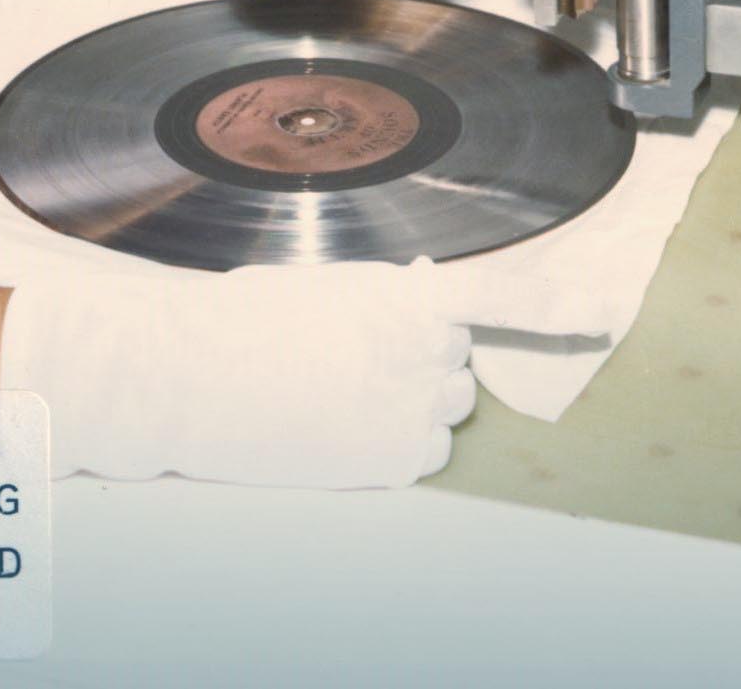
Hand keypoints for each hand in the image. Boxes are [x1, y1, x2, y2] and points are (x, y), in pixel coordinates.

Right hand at [1, 257, 617, 488]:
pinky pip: (430, 451)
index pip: (487, 297)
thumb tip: (426, 278)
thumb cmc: (251, 316)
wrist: (199, 377)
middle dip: (426, 349)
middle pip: (458, 352)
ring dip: (421, 395)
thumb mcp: (328, 281)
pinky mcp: (393, 461)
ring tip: (358, 391)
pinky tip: (357, 427)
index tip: (541, 309)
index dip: (508, 303)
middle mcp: (424, 351)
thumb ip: (388, 286)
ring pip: (451, 404)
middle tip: (368, 352)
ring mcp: (412, 411)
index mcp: (410, 294)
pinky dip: (406, 442)